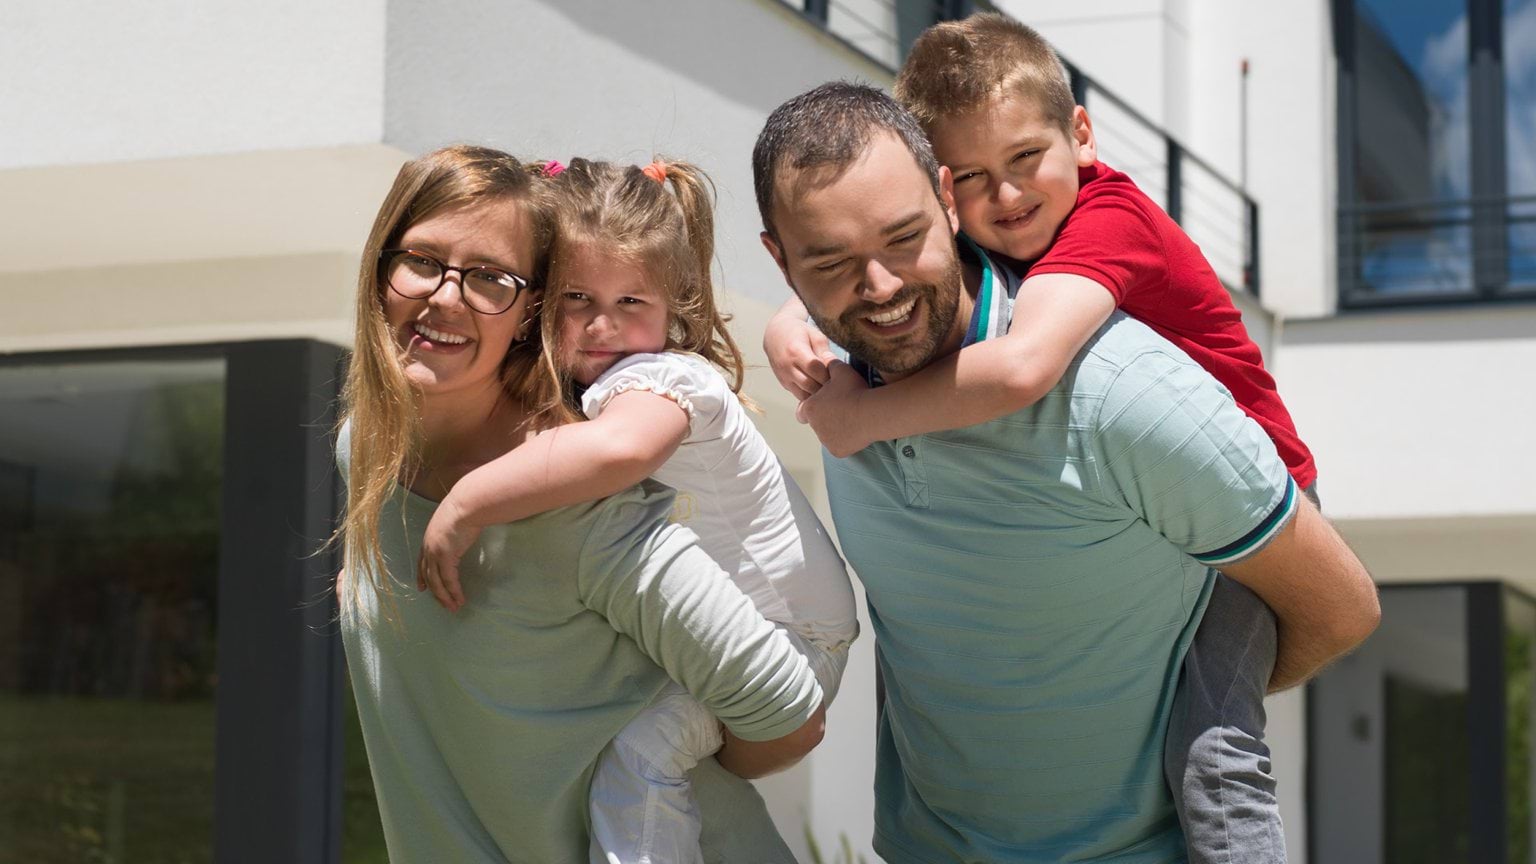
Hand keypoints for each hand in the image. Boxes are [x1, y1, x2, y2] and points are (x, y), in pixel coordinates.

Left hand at [417, 496, 481, 611]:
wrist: (467, 504)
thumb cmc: (465, 508)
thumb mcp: (455, 520)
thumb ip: (455, 530)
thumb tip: (464, 531)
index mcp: (429, 538)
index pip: (422, 562)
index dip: (421, 576)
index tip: (421, 588)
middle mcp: (428, 547)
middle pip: (428, 575)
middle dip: (435, 592)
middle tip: (443, 604)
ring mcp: (435, 553)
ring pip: (437, 582)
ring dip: (445, 597)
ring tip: (453, 607)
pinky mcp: (446, 558)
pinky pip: (449, 580)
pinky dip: (454, 592)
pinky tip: (459, 599)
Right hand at [763, 312, 835, 400]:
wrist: (775, 335)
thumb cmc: (799, 333)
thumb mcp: (815, 335)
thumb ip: (825, 351)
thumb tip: (836, 367)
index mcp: (796, 350)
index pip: (815, 368)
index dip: (828, 373)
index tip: (839, 374)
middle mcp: (787, 366)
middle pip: (809, 384)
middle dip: (825, 387)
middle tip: (837, 385)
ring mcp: (784, 377)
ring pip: (804, 395)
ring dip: (818, 394)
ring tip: (829, 389)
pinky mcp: (784, 384)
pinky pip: (799, 396)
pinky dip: (811, 396)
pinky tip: (820, 390)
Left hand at [795, 361, 872, 457]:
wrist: (872, 412)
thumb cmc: (854, 390)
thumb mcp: (841, 371)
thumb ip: (829, 364)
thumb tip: (825, 356)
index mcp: (810, 408)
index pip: (802, 411)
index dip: (812, 408)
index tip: (823, 405)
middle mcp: (814, 426)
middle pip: (817, 424)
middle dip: (826, 418)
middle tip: (843, 410)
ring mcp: (826, 440)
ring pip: (828, 436)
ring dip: (836, 429)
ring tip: (853, 419)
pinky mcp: (837, 451)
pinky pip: (840, 446)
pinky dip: (846, 441)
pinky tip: (857, 430)